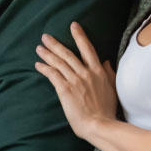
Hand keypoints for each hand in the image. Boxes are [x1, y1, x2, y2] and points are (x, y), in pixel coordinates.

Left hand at [35, 23, 117, 139]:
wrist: (100, 125)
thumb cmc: (107, 110)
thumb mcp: (113, 88)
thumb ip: (109, 73)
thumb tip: (107, 61)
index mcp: (98, 71)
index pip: (88, 48)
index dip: (79, 36)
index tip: (73, 25)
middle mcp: (85, 73)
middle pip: (68, 54)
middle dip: (55, 44)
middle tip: (45, 36)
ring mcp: (75, 80)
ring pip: (58, 63)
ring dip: (47, 54)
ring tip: (39, 48)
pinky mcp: (65, 89)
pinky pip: (52, 75)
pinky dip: (44, 68)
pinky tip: (38, 65)